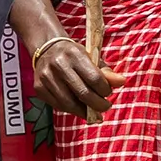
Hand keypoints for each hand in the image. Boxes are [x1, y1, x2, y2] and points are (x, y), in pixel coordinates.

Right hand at [19, 0, 113, 120]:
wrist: (47, 48)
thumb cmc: (74, 56)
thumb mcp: (91, 58)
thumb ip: (106, 72)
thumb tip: (121, 82)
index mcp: (74, 54)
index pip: (95, 79)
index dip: (105, 91)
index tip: (108, 94)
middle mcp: (58, 64)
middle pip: (83, 94)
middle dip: (98, 105)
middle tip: (104, 107)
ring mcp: (46, 77)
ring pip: (70, 104)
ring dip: (85, 111)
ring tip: (93, 111)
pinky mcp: (39, 88)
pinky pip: (58, 106)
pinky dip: (71, 110)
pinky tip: (78, 108)